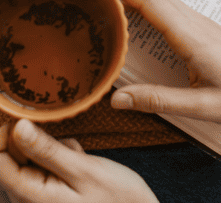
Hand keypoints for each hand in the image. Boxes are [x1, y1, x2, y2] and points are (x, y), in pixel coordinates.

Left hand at [0, 119, 158, 202]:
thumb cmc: (116, 201)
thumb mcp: (84, 170)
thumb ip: (47, 150)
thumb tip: (17, 126)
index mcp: (29, 195)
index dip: (8, 133)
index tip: (30, 119)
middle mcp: (25, 200)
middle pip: (11, 157)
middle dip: (36, 141)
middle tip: (67, 144)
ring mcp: (35, 199)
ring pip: (28, 159)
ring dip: (50, 149)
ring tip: (77, 157)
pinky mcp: (46, 196)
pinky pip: (41, 167)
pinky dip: (58, 158)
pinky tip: (78, 164)